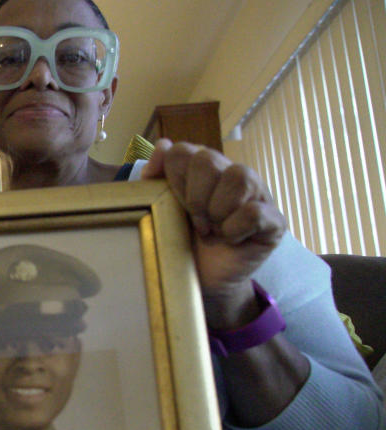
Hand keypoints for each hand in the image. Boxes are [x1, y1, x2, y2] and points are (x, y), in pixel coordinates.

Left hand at [142, 139, 285, 327]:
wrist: (201, 283)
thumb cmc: (181, 243)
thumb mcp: (160, 210)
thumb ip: (154, 178)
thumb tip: (163, 145)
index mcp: (203, 168)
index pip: (184, 151)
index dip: (174, 180)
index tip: (175, 205)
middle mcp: (231, 174)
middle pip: (208, 159)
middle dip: (194, 196)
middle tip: (196, 221)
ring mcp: (257, 195)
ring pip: (239, 176)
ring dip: (217, 209)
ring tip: (213, 229)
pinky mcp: (274, 220)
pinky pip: (255, 212)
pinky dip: (235, 229)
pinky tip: (231, 239)